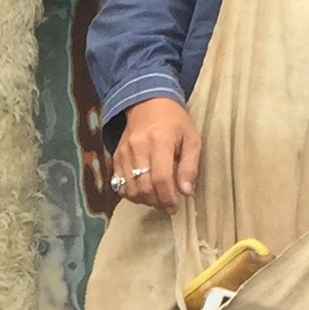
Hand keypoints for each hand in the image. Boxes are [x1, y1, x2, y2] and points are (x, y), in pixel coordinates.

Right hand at [114, 98, 199, 214]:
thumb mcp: (192, 139)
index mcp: (161, 141)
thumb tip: (185, 191)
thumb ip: (190, 166)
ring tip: (156, 199)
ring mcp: (125, 152)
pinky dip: (131, 193)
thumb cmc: (175, 121)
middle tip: (167, 205)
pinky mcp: (116, 155)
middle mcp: (139, 147)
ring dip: (144, 200)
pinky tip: (143, 192)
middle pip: (144, 187)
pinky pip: (119, 183)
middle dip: (157, 202)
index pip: (161, 179)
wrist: (148, 102)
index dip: (167, 198)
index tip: (174, 207)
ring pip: (130, 188)